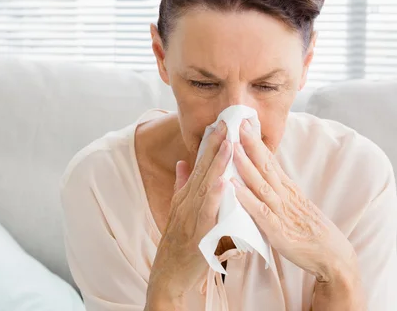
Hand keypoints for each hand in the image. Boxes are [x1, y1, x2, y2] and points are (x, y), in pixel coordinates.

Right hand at [147, 121, 229, 303]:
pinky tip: (223, 181)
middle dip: (215, 145)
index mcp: (186, 195)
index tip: (221, 124)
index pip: (200, 165)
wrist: (168, 274)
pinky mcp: (197, 233)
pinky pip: (208, 212)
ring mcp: (191, 216)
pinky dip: (215, 196)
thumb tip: (182, 163)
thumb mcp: (178, 210)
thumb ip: (181, 186)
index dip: (211, 144)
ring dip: (217, 164)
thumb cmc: (178, 244)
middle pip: (203, 169)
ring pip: (206, 185)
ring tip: (228, 143)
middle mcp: (187, 201)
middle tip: (226, 122)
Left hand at [231, 119, 358, 283]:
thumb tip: (264, 177)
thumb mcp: (295, 205)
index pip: (270, 161)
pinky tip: (233, 188)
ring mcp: (282, 212)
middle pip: (266, 165)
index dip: (257, 143)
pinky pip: (260, 212)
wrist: (333, 256)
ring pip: (261, 184)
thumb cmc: (310, 231)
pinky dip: (246, 199)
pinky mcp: (278, 230)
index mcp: (288, 189)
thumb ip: (279, 192)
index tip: (244, 124)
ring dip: (245, 165)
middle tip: (236, 124)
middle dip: (250, 145)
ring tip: (232, 148)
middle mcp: (285, 195)